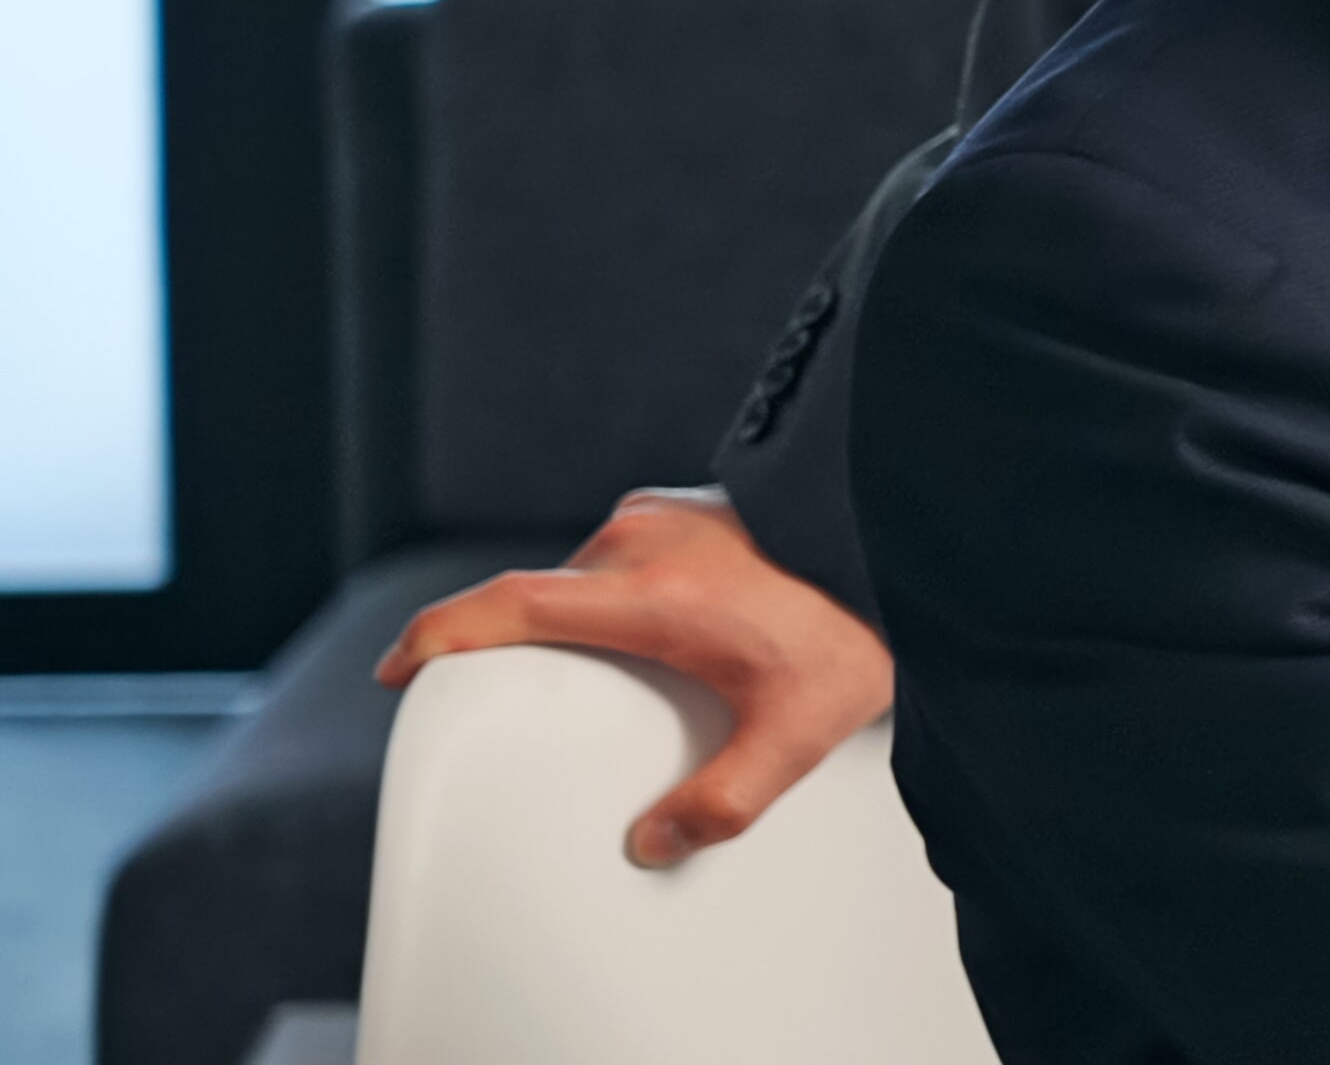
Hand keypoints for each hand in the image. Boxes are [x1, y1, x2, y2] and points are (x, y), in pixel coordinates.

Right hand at [377, 487, 893, 866]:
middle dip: (529, 654)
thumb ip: (725, 799)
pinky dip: (616, 594)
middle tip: (533, 707)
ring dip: (584, 622)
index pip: (509, 604)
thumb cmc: (859, 622)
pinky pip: (622, 554)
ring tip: (624, 675)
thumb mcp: (798, 730)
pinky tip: (663, 631)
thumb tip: (654, 844)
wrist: (910, 530)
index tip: (401, 668)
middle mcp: (642, 537)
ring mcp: (664, 510)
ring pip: (585, 577)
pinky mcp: (686, 502)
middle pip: (545, 602)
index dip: (440, 635)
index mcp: (649, 590)